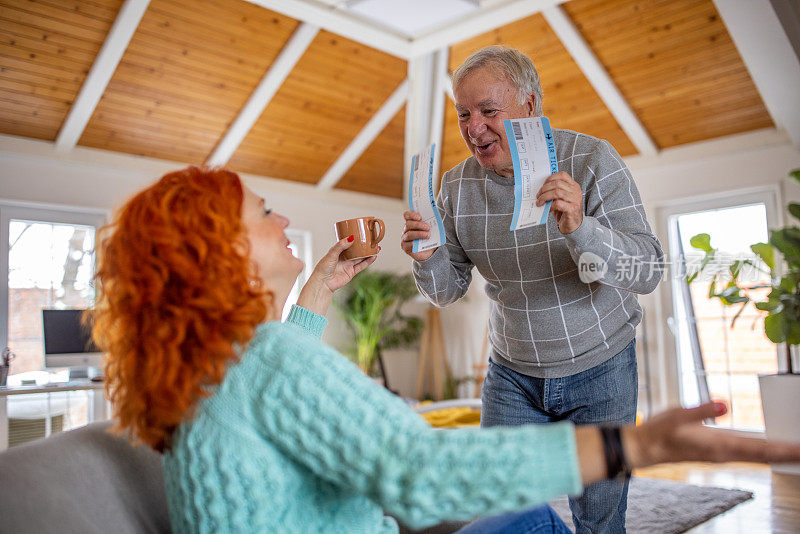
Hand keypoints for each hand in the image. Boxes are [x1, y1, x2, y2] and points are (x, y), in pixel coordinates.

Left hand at [296, 237, 377, 315]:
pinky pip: (361, 266)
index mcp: (337, 251)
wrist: (323, 283)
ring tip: (376, 248)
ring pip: (360, 258)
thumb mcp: (331, 254)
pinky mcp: (351, 272)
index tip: (362, 234)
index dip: (355, 239)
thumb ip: (341, 246)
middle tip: (372, 241)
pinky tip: (373, 257)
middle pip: (356, 250)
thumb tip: (351, 238)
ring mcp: (348, 265)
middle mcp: (344, 258)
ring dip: (368, 253)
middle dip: (364, 246)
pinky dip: (368, 262)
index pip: (348, 243)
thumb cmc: (323, 268)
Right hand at [401, 211, 435, 260]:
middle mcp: (406, 229)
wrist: (429, 251)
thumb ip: (431, 224)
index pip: (407, 215)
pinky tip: (421, 243)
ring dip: (419, 234)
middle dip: (418, 225)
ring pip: (409, 234)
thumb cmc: (429, 238)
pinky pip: (408, 244)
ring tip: (428, 235)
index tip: (420, 217)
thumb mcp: (431, 230)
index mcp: (411, 223)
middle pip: (408, 224)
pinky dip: (415, 243)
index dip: (412, 214)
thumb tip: (434, 220)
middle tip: (428, 227)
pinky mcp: (405, 247)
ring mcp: (404, 238)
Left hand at [536, 171, 582, 233]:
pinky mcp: (572, 209)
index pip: (562, 175)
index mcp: (574, 186)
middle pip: (557, 184)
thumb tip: (541, 189)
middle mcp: (576, 191)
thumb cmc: (565, 212)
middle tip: (538, 196)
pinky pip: (558, 203)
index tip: (543, 185)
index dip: (550, 178)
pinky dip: (550, 206)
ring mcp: (575, 200)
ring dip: (545, 197)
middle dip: (544, 189)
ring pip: (556, 192)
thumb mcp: (561, 199)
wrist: (573, 226)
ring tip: (540, 202)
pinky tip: (547, 209)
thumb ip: (554, 192)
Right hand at [625, 402, 799, 467]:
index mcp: (719, 445)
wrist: (645, 448)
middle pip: (765, 455)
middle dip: (788, 454)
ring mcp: (722, 453)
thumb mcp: (677, 415)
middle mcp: (725, 453)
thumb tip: (725, 404)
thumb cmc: (659, 431)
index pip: (759, 449)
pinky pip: (749, 453)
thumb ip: (701, 410)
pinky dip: (766, 451)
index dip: (783, 450)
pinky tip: (772, 449)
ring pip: (759, 455)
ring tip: (798, 452)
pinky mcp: (718, 451)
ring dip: (780, 454)